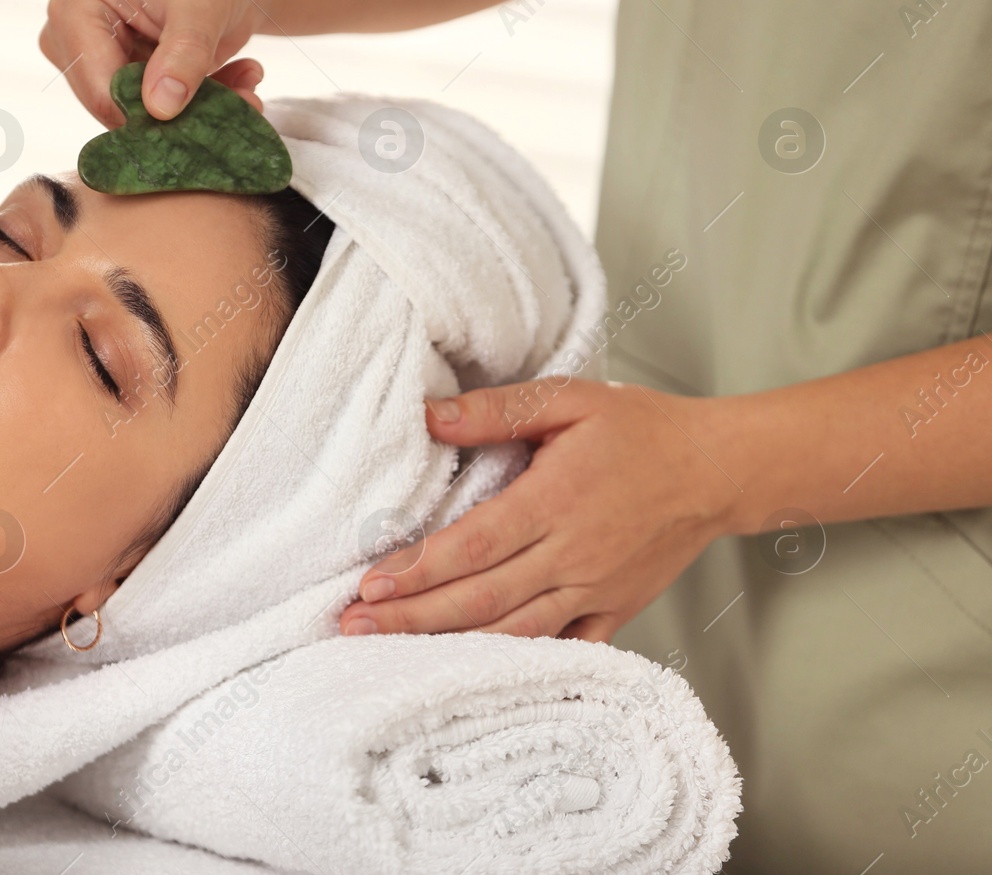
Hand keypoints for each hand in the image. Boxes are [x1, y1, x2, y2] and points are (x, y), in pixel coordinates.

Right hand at [38, 0, 282, 126]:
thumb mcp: (202, 6)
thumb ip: (183, 55)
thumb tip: (159, 108)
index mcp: (74, 12)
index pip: (101, 91)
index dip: (151, 115)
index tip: (209, 116)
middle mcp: (72, 42)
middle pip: (117, 110)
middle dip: (181, 115)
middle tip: (244, 98)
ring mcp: (95, 64)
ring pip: (141, 119)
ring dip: (197, 112)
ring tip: (246, 86)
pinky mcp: (122, 80)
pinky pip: (157, 115)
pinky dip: (201, 107)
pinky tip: (238, 81)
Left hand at [339, 379, 743, 642]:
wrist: (718, 469)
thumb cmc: (640, 430)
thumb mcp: (568, 399)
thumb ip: (497, 410)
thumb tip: (429, 416)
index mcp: (554, 501)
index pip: (473, 547)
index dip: (418, 571)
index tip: (369, 585)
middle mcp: (571, 555)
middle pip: (480, 598)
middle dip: (411, 618)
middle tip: (353, 628)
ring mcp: (594, 590)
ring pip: (511, 631)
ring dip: (447, 645)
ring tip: (390, 652)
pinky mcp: (615, 611)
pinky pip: (561, 649)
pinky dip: (516, 665)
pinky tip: (470, 673)